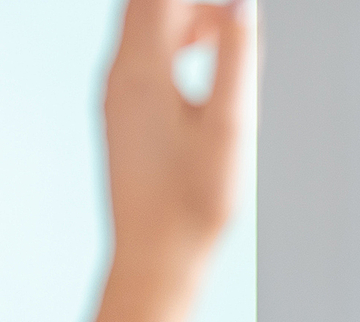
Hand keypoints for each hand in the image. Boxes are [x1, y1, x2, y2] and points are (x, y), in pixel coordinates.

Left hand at [105, 0, 251, 262]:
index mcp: (141, 73)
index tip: (231, 6)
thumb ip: (236, 58)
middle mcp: (119, 78)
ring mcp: (116, 98)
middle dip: (190, 4)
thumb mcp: (230, 126)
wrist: (156, 258)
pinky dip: (174, 43)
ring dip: (184, 18)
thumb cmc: (192, 204)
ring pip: (143, 29)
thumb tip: (243, 5)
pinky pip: (143, 57)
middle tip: (230, 18)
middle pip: (146, 5)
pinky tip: (204, 62)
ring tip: (227, 32)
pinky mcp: (123, 117)